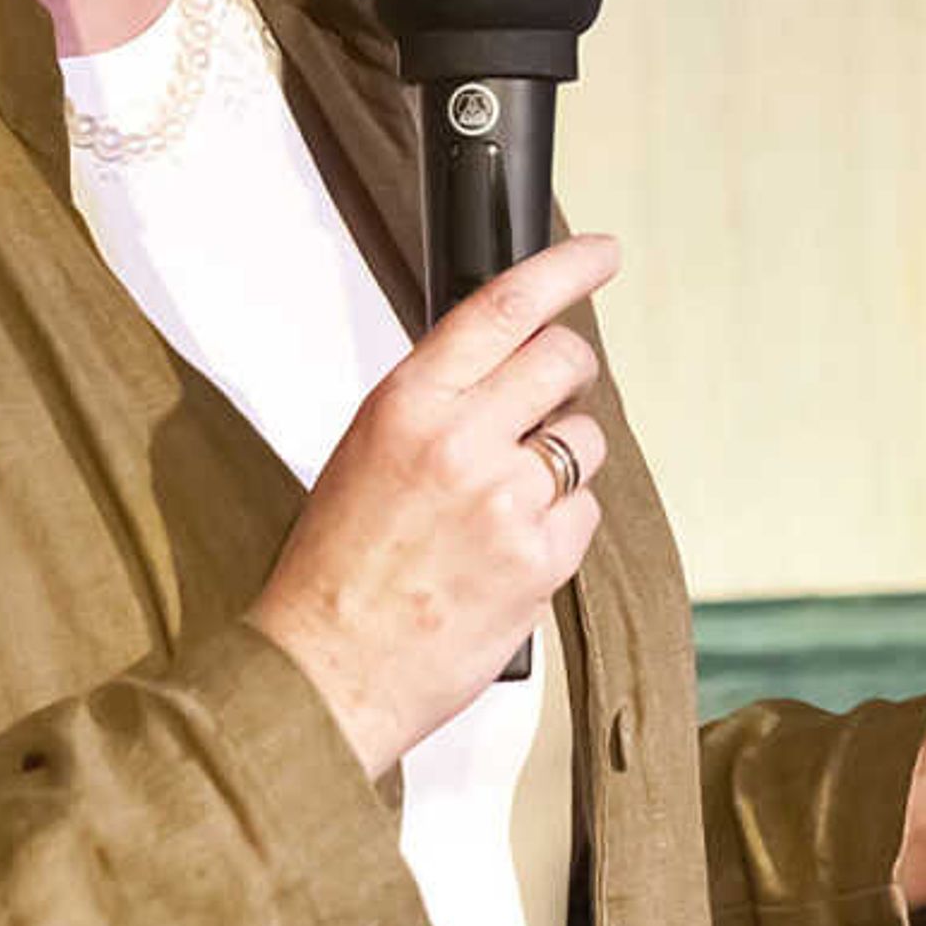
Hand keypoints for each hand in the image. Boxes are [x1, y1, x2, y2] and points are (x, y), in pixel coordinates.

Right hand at [247, 233, 618, 776]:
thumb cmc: (336, 567)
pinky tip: (511, 552)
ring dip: (564, 461)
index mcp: (406, 404)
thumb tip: (508, 368)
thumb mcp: (367, 452)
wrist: (324, 671)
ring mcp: (506, 501)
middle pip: (564, 362)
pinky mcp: (540, 560)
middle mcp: (460, 441)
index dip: (564, 270)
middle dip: (571, 373)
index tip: (601, 254)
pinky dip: (561, 527)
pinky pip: (585, 514)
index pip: (502, 307)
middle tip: (555, 396)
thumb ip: (438, 403)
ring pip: (585, 442)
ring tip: (505, 504)